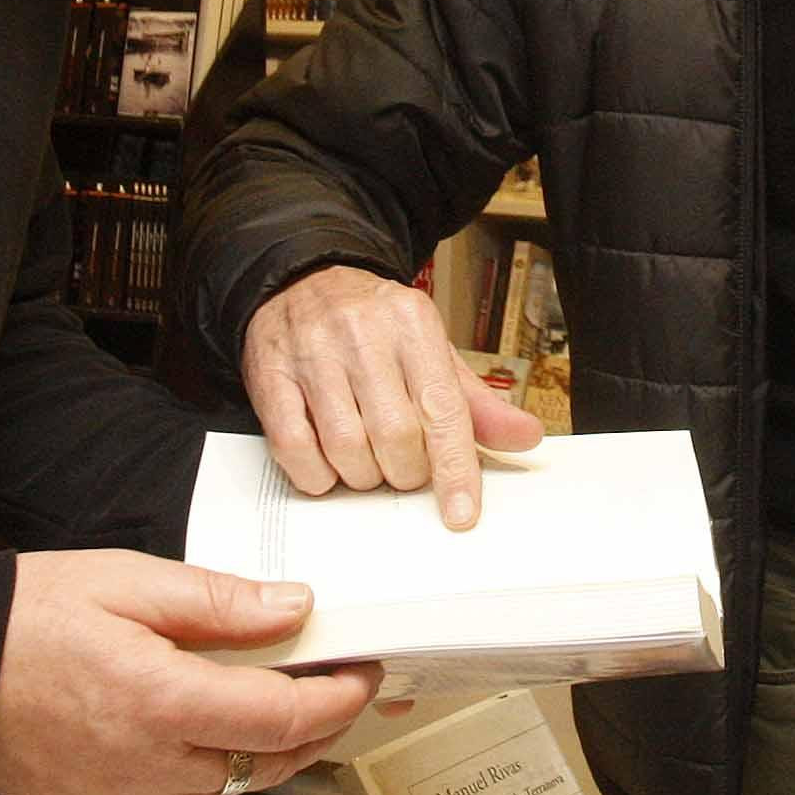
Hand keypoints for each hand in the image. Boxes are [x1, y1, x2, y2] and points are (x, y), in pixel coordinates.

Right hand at [0, 548, 382, 794]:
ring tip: (277, 704)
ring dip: (266, 752)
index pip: (286, 717)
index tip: (361, 671)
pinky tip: (204, 732)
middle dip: (318, 726)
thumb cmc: (25, 618)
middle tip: (338, 686)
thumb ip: (219, 601)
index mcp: (162, 703)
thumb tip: (296, 608)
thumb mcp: (128, 582)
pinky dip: (210, 771)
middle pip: (272, 763)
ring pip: (233, 790)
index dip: (340, 697)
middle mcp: (151, 768)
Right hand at [241, 264, 540, 530]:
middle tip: (404, 469)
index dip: (455, 469)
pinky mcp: (270, 374)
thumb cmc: (374, 328)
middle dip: (405, 472)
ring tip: (368, 463)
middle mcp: (363, 333)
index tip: (461, 513)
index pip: (443, 409)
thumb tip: (524, 437)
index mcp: (413, 324)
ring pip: (346, 446)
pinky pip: (294, 447)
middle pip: (395, 435)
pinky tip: (328, 466)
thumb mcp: (432, 351)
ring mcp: (312, 352)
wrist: (301, 280)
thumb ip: (476, 402)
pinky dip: (316, 474)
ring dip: (362, 475)